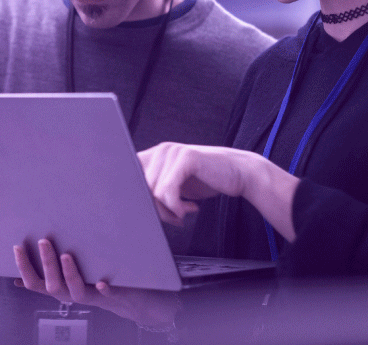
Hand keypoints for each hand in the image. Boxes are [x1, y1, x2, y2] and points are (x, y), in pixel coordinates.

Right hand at [13, 239, 179, 328]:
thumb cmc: (94, 281)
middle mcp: (71, 295)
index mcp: (59, 288)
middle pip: (53, 285)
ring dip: (70, 274)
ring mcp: (91, 296)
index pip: (35, 282)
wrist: (127, 300)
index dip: (24, 267)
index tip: (17, 247)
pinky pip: (107, 296)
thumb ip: (49, 271)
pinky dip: (104, 290)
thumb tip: (20, 271)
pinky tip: (102, 283)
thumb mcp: (70, 275)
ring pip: (76, 291)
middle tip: (44, 241)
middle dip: (47, 264)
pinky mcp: (112, 296)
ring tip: (67, 255)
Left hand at [139, 142, 299, 241]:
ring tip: (184, 212)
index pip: (129, 176)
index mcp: (155, 155)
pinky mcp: (186, 158)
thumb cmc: (206, 181)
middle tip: (175, 217)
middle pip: (140, 188)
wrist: (239, 174)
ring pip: (153, 192)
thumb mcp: (176, 185)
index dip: (134, 198)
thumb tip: (132, 207)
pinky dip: (176, 207)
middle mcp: (161, 150)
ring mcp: (172, 151)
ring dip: (168, 210)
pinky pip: (167, 191)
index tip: (147, 214)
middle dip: (155, 209)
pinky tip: (190, 209)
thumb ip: (156, 189)